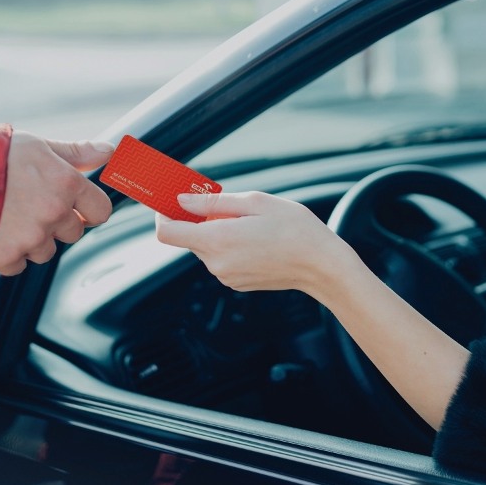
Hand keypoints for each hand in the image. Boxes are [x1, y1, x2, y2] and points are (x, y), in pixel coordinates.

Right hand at [0, 133, 114, 274]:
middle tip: (29, 206)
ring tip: (8, 216)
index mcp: (66, 185)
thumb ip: (77, 154)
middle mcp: (53, 213)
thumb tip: (109, 151)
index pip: (101, 211)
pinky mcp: (6, 256)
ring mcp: (31, 238)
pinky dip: (8, 253)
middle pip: (73, 233)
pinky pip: (19, 265)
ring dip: (32, 240)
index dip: (89, 210)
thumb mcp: (37, 146)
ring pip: (46, 251)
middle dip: (57, 223)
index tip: (77, 208)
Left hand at [155, 191, 360, 299]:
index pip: (167, 232)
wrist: (322, 265)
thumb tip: (182, 201)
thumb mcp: (255, 202)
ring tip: (249, 222)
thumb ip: (213, 203)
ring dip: (217, 232)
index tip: (171, 201)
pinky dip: (229, 245)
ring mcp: (226, 276)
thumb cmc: (295, 229)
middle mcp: (217, 263)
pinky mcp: (237, 283)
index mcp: (218, 240)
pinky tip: (255, 238)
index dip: (163, 214)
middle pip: (188, 237)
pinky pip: (222, 259)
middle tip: (224, 203)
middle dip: (199, 219)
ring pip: (207, 247)